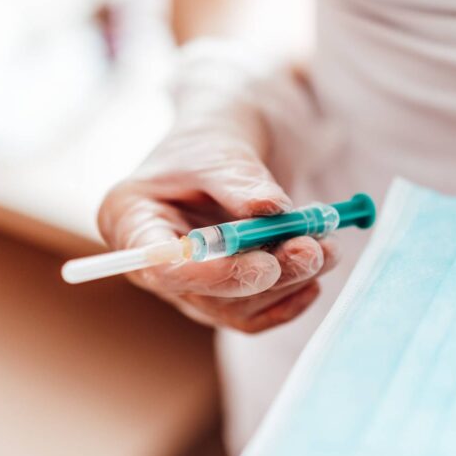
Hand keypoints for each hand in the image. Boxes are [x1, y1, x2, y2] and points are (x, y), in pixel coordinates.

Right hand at [97, 102, 336, 332]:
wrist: (228, 148)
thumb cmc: (210, 139)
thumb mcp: (220, 146)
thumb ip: (240, 179)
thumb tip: (272, 209)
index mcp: (130, 219)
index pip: (159, 265)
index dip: (209, 274)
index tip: (263, 264)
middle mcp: (153, 261)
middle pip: (203, 294)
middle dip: (263, 276)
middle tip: (311, 249)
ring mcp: (188, 284)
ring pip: (235, 308)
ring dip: (286, 284)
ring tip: (326, 248)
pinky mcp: (221, 295)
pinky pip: (252, 316)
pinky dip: (288, 300)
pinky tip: (315, 276)